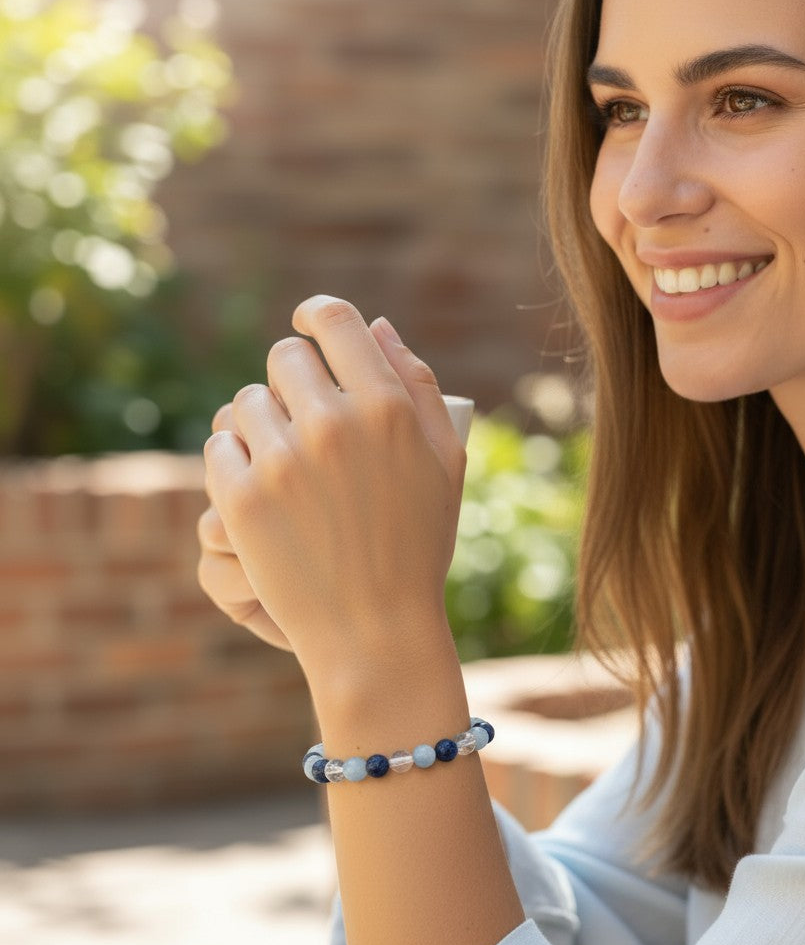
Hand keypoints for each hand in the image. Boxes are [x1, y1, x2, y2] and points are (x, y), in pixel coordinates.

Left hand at [202, 296, 466, 692]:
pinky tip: (261, 488)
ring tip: (283, 461)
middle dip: (292, 379)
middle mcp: (334, 424)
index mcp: (388, 408)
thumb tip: (379, 327)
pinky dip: (235, 462)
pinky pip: (220, 447)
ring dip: (260, 422)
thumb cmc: (418, 545)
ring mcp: (283, 462)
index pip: (334, 320)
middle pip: (285, 357)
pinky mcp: (243, 500)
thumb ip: (419, 385)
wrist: (375, 630)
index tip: (307, 325)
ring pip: (246, 402)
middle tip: (302, 415)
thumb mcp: (445, 463)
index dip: (315, 314)